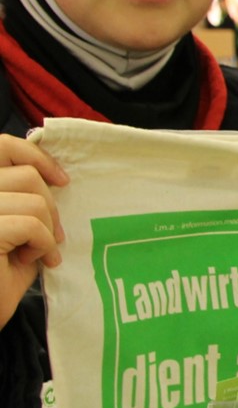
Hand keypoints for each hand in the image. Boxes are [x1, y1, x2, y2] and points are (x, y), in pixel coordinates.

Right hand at [0, 136, 66, 327]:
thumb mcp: (16, 232)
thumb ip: (26, 202)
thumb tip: (56, 179)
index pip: (1, 146)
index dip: (35, 156)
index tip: (62, 180)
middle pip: (25, 175)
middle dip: (50, 206)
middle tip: (52, 237)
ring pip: (32, 199)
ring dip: (46, 228)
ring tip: (36, 252)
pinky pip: (30, 223)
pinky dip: (41, 243)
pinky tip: (33, 261)